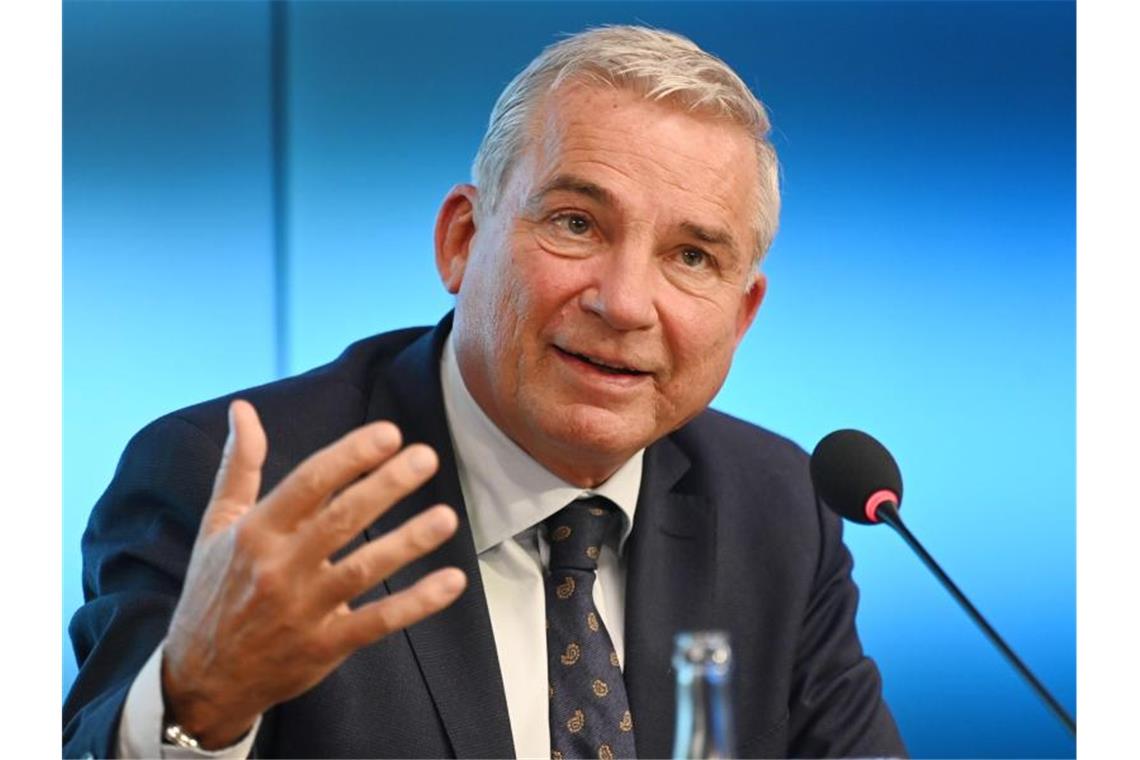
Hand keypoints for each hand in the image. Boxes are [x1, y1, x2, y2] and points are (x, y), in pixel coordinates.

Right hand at [161, 399, 465, 748]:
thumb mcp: (218, 526)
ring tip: (448, 516)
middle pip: (340, 520)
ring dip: (408, 541)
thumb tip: (242, 408)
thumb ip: (238, 466)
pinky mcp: (324, 647)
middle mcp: (278, 568)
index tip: (390, 434)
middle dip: (386, 486)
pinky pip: (377, 622)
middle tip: (426, 458)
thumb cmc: (214, 590)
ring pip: (363, 570)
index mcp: (256, 532)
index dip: (350, 456)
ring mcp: (302, 610)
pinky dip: (417, 603)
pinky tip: (452, 581)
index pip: (308, 483)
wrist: (201, 679)